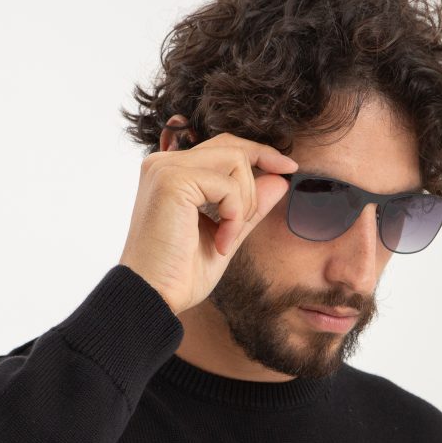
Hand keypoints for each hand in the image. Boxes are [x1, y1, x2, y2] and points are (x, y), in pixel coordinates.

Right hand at [117, 134, 297, 315]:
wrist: (152, 296)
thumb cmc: (179, 273)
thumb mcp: (226, 233)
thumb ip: (249, 205)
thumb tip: (280, 179)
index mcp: (170, 172)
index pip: (223, 146)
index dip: (259, 153)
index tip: (288, 169)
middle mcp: (163, 163)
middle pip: (232, 146)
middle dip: (256, 180)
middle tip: (248, 221)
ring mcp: (166, 168)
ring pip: (235, 161)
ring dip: (244, 204)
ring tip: (226, 238)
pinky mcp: (172, 180)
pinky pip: (228, 186)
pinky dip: (234, 217)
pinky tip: (221, 243)